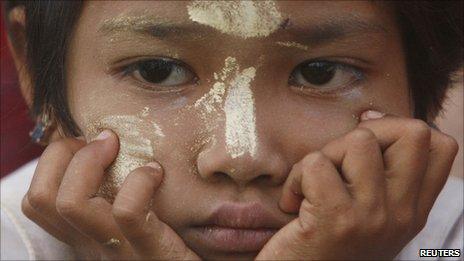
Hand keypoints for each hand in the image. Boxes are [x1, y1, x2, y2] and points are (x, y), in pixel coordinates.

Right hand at [22, 130, 198, 259]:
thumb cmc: (174, 248)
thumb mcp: (139, 225)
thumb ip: (122, 200)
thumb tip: (117, 154)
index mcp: (87, 237)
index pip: (37, 202)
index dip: (51, 162)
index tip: (85, 143)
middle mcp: (93, 246)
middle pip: (40, 199)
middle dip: (60, 152)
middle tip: (101, 140)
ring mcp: (119, 252)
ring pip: (71, 203)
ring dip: (89, 159)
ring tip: (116, 146)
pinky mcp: (152, 254)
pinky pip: (127, 212)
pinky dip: (139, 180)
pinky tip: (156, 172)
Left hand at [257, 111, 457, 259]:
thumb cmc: (328, 247)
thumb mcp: (370, 217)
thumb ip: (381, 177)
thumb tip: (368, 118)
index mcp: (413, 212)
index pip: (442, 146)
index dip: (402, 128)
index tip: (368, 140)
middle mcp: (402, 214)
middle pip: (412, 131)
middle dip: (366, 132)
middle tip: (337, 163)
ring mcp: (372, 216)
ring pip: (359, 140)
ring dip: (325, 156)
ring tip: (310, 187)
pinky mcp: (336, 218)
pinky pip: (316, 163)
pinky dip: (296, 178)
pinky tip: (293, 204)